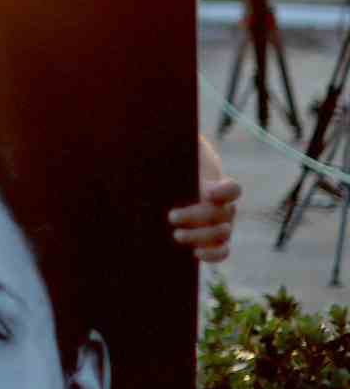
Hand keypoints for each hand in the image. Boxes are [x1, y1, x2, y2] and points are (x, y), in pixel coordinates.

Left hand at [170, 138, 237, 262]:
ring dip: (201, 237)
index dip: (225, 190)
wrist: (164, 189)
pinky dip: (214, 255)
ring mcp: (220, 224)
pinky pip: (222, 251)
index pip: (232, 189)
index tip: (208, 191)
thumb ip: (168, 148)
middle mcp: (222, 206)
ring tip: (176, 235)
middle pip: (223, 213)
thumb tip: (157, 133)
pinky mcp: (211, 240)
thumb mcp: (167, 157)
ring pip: (223, 234)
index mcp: (214, 184)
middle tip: (171, 216)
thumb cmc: (166, 171)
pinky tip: (195, 253)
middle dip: (198, 216)